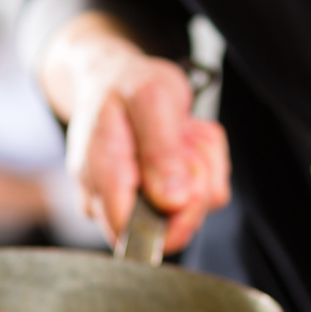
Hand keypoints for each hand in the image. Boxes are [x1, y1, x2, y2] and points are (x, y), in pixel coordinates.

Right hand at [39, 12, 229, 253]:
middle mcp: (115, 198)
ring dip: (204, 163)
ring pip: (197, 207)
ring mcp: (141, 200)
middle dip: (197, 178)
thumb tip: (172, 202)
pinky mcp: (164, 196)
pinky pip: (206, 193)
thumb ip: (160, 152)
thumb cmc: (128, 84)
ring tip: (181, 132)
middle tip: (183, 138)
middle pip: (173, 228)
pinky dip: (209, 162)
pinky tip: (187, 139)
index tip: (190, 186)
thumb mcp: (150, 102)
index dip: (173, 221)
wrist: (119, 75)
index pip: (135, 236)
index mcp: (101, 179)